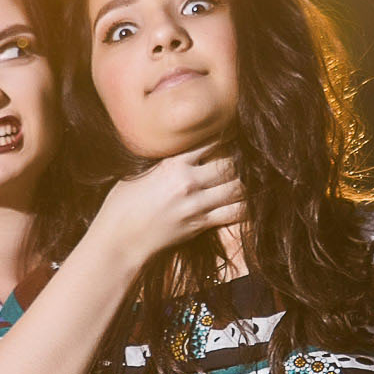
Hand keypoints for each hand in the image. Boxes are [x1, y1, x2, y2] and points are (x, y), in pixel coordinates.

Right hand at [90, 143, 246, 268]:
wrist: (120, 239)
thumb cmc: (122, 205)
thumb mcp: (140, 173)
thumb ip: (165, 162)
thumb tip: (181, 152)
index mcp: (172, 165)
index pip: (209, 142)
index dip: (225, 136)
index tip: (234, 133)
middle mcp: (188, 182)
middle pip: (229, 164)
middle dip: (241, 159)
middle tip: (249, 157)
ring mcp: (196, 205)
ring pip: (236, 188)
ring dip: (246, 182)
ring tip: (253, 177)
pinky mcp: (200, 225)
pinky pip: (233, 213)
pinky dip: (245, 206)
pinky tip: (250, 200)